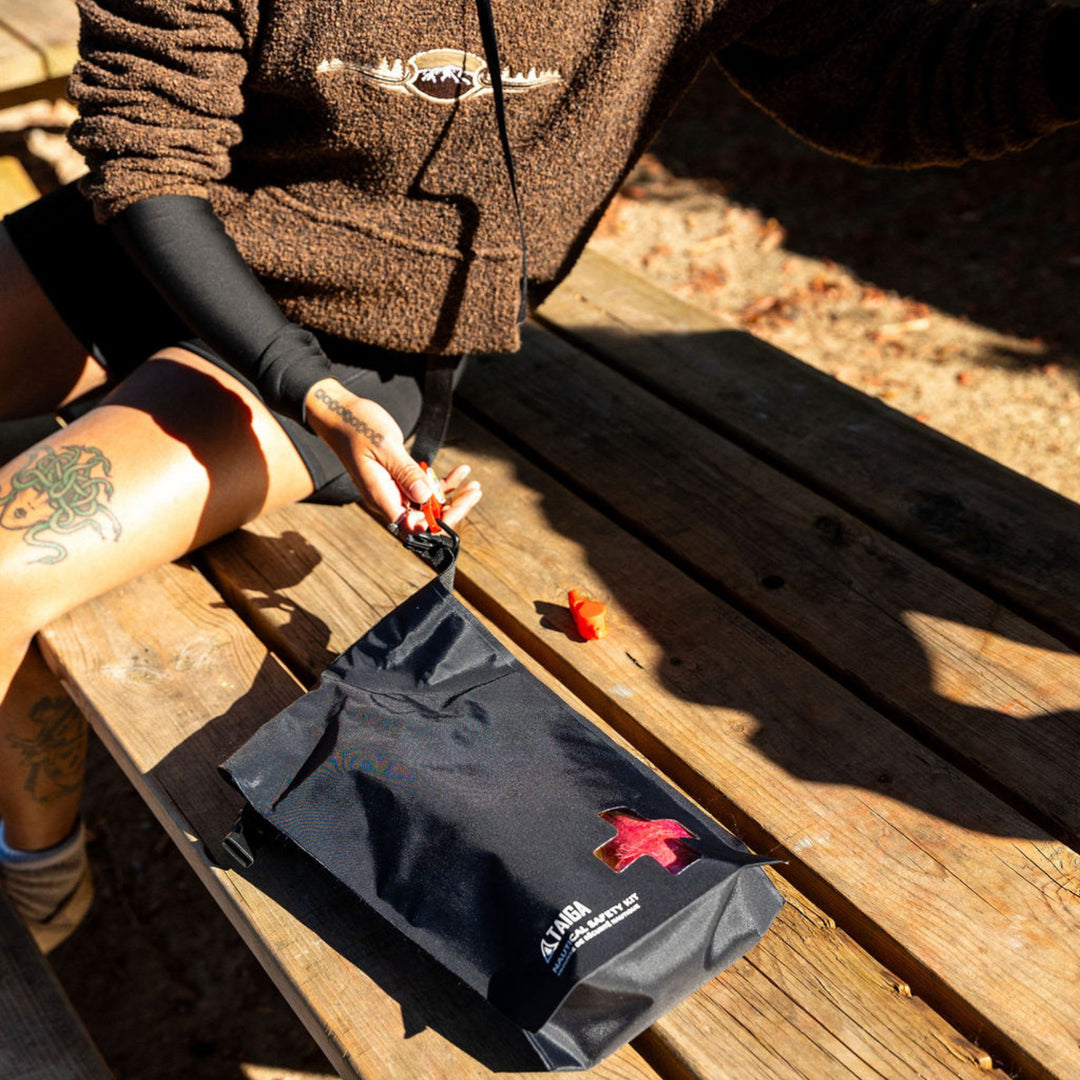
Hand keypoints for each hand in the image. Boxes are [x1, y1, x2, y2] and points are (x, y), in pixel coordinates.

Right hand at [304, 378, 480, 532]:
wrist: (340, 414)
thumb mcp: (386, 446)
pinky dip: (442, 482)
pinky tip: (461, 471)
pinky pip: (423, 488)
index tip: (458, 505)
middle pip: (424, 519)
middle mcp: (387, 498)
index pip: (413, 525)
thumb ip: (406, 473)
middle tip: (474, 492)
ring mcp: (393, 490)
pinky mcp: (398, 479)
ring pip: (427, 505)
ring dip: (452, 496)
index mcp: (381, 496)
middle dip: (452, 509)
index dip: (437, 523)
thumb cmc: (357, 426)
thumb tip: (425, 498)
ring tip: (474, 484)